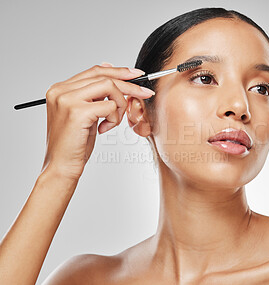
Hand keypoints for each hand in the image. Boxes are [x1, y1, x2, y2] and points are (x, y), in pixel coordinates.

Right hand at [40, 63, 154, 181]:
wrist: (61, 167)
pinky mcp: (77, 112)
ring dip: (120, 104)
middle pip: (104, 76)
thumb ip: (94, 95)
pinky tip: (105, 129)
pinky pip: (109, 106)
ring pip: (109, 87)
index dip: (118, 71)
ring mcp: (67, 100)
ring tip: (114, 120)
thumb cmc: (73, 144)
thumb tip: (111, 73)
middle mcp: (61, 91)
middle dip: (129, 85)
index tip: (136, 75)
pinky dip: (114, 118)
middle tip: (144, 93)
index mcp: (60, 89)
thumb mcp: (85, 114)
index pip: (95, 71)